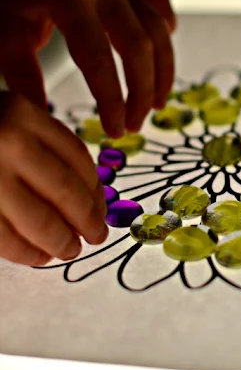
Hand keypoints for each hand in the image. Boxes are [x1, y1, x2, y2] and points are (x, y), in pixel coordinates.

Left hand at [0, 0, 175, 137]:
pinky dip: (164, 40)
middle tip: (133, 126)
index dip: (111, 101)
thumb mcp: (5, 33)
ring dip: (161, 72)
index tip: (114, 131)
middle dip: (141, 92)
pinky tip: (160, 63)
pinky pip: (157, 14)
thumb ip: (25, 78)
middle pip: (140, 47)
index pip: (99, 60)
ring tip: (156, 105)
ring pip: (157, 32)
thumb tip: (44, 120)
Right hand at [0, 92, 108, 265]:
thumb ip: (40, 144)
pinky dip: (26, 252)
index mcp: (22, 113)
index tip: (101, 205)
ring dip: (61, 241)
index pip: (77, 157)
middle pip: (66, 191)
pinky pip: (5, 238)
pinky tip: (38, 256)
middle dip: (87, 220)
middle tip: (97, 235)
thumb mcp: (7, 116)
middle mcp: (6, 141)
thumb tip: (88, 193)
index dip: (94, 188)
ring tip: (69, 250)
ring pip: (40, 219)